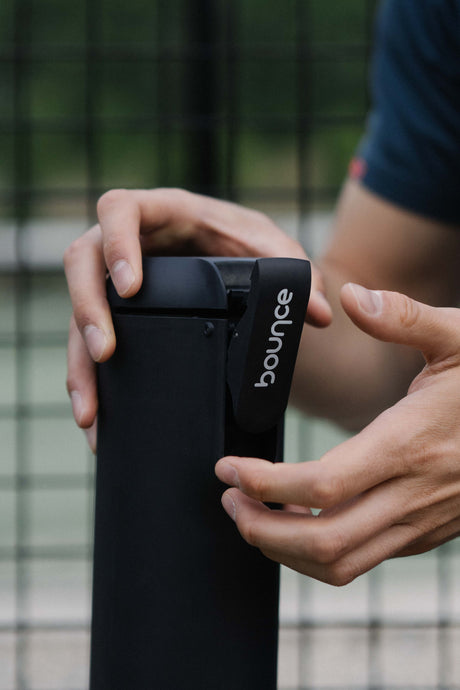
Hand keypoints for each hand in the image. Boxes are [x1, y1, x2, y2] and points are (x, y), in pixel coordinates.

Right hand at [64, 188, 331, 449]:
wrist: (237, 259)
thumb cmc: (250, 243)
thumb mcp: (275, 248)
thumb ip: (297, 273)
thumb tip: (320, 314)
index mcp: (164, 212)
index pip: (121, 209)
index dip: (117, 243)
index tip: (131, 287)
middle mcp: (131, 243)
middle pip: (82, 262)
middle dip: (88, 308)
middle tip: (107, 352)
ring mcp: (118, 279)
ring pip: (77, 313)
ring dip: (79, 362)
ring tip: (90, 412)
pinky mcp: (119, 314)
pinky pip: (90, 343)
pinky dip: (91, 382)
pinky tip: (96, 419)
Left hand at [216, 284, 459, 584]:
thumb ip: (405, 317)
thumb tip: (352, 297)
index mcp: (409, 444)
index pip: (322, 487)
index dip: (265, 485)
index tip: (230, 468)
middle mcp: (412, 494)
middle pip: (322, 543)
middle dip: (260, 528)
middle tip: (229, 498)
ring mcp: (421, 522)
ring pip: (341, 564)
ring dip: (284, 549)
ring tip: (251, 514)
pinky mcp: (425, 533)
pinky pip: (363, 559)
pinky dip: (318, 551)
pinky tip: (299, 522)